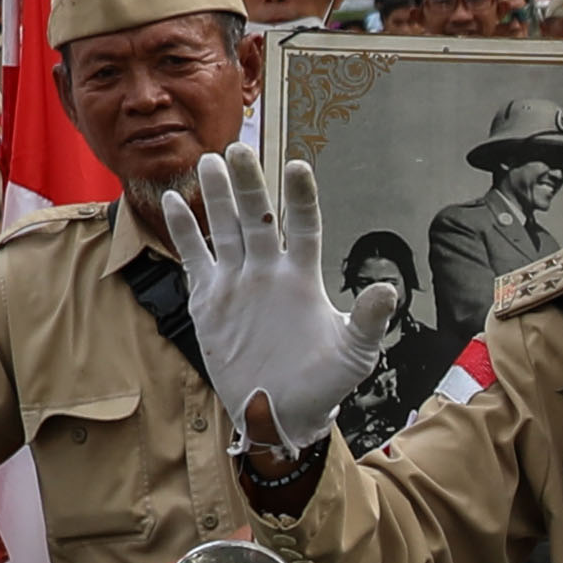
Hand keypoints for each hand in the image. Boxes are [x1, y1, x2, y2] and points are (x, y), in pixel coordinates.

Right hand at [147, 147, 394, 434]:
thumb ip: (367, 320)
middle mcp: (270, 270)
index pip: (303, 226)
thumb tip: (388, 289)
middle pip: (258, 217)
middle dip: (249, 185)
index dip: (300, 198)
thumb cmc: (324, 385)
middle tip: (238, 148)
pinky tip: (174, 200)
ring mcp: (238, 281)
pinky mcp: (209, 299)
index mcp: (303, 277)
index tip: (297, 167)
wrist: (282, 413)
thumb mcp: (353, 354)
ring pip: (225, 229)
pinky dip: (184, 230)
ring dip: (217, 197)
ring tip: (209, 162)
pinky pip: (195, 257)